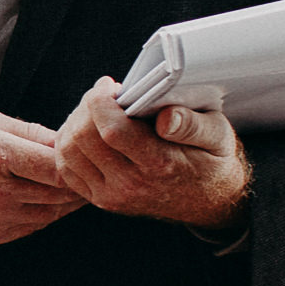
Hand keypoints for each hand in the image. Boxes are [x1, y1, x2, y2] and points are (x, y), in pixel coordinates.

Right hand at [0, 110, 83, 244]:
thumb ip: (29, 132)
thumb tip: (67, 140)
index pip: (58, 166)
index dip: (79, 162)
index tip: (87, 155)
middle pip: (59, 194)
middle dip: (79, 184)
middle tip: (91, 172)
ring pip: (49, 214)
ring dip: (65, 202)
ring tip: (72, 186)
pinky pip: (31, 227)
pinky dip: (44, 213)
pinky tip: (44, 199)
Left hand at [54, 78, 249, 229]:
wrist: (210, 201)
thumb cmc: (211, 160)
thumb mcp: (218, 136)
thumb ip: (193, 125)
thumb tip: (165, 117)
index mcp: (159, 165)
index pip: (111, 130)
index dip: (101, 100)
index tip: (110, 85)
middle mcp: (131, 185)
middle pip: (83, 138)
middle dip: (86, 106)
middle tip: (103, 94)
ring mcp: (112, 196)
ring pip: (68, 153)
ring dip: (73, 123)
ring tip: (94, 110)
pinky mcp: (101, 200)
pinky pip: (66, 170)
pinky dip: (68, 144)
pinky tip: (85, 130)